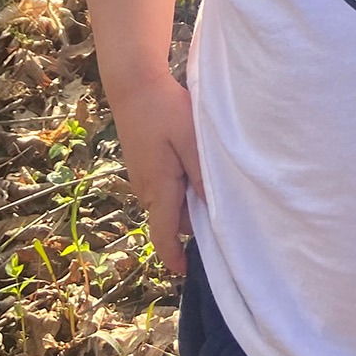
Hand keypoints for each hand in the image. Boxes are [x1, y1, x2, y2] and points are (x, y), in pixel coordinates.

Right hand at [108, 74, 204, 273]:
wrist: (133, 84)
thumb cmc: (164, 109)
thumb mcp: (190, 140)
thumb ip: (202, 174)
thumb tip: (214, 208)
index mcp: (159, 188)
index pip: (164, 236)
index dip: (174, 257)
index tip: (187, 271)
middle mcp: (146, 188)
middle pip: (173, 219)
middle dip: (193, 224)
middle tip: (223, 215)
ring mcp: (141, 176)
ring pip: (169, 202)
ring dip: (187, 202)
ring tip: (212, 188)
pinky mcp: (141, 163)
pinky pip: (163, 187)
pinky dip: (179, 188)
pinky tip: (194, 168)